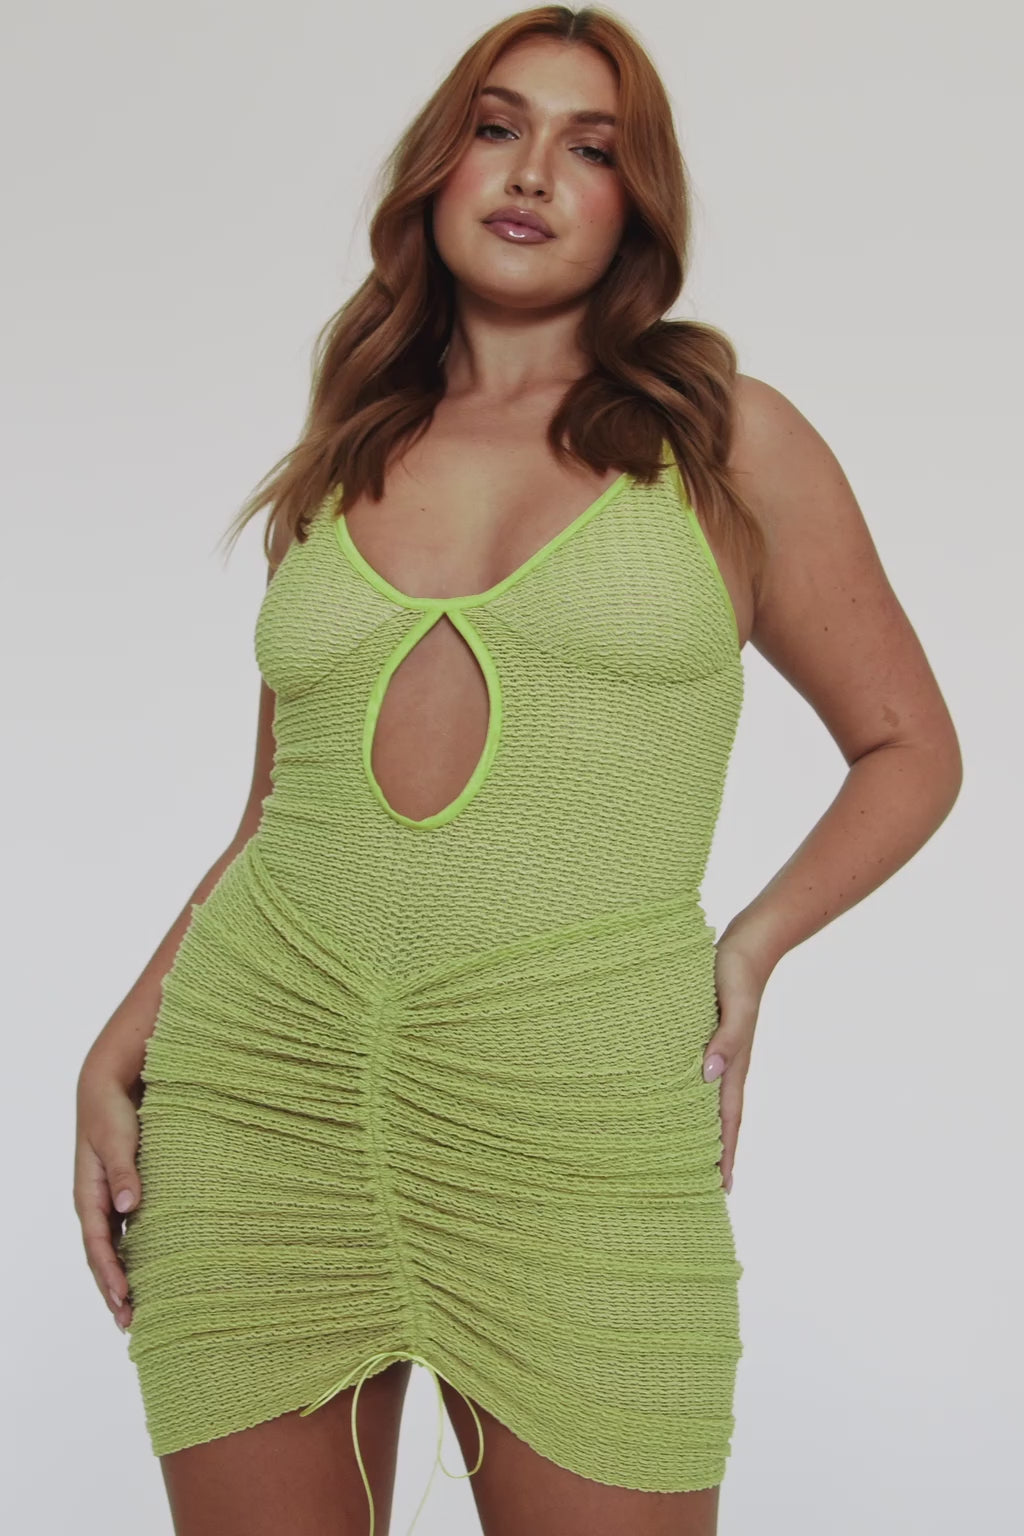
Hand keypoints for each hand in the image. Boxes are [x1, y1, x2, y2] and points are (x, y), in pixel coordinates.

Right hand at [74, 1063, 143, 1331]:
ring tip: (137, 1310)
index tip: (124, 1298)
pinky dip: (135, 1254)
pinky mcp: (124, 1192)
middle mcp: (97, 1203)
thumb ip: (124, 1172)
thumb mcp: (117, 1140)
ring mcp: (109, 1200)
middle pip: (103, 1256)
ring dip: (124, 1277)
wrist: (109, 1087)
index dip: (110, 1273)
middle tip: (130, 1323)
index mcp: (89, 1195)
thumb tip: (127, 1207)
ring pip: (115, 1248)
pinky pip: (128, 1232)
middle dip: (113, 1289)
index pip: (98, 1245)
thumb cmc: (111, 1112)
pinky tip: (149, 1270)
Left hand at [701, 937, 766, 1193]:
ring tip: (691, 1158)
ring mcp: (720, 1052)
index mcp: (735, 1064)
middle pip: (722, 1120)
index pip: (729, 1120)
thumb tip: (708, 1076)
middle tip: (703, 1189)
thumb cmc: (735, 972)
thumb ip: (725, 1039)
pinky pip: (703, 1079)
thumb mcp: (733, 1004)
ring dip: (705, 1130)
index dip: (726, 1153)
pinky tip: (681, 1102)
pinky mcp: (710, 1037)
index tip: (723, 1188)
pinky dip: (695, 1099)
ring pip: (711, 1102)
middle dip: (716, 1154)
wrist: (747, 944)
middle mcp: (728, 1065)